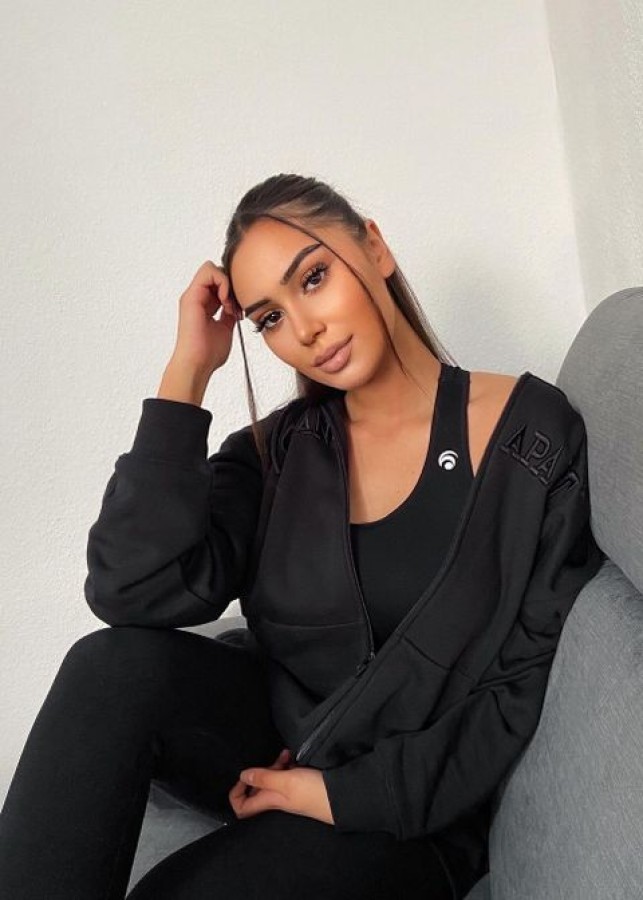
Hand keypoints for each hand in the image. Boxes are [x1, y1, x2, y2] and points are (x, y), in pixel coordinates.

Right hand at [171, 260, 241, 378]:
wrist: (198, 363)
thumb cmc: (208, 353)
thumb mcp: (226, 328)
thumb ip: (229, 314)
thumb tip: (237, 307)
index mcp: (204, 305)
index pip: (219, 284)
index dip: (233, 290)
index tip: (238, 308)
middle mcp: (197, 298)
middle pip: (216, 273)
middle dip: (231, 285)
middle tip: (235, 306)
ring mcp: (193, 296)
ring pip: (212, 268)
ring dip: (226, 283)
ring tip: (229, 304)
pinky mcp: (191, 296)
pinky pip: (208, 272)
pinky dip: (222, 282)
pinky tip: (225, 300)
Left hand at [228, 748, 334, 825]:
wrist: (343, 797)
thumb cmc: (313, 792)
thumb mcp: (286, 781)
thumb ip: (264, 777)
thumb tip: (242, 775)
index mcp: (270, 801)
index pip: (241, 807)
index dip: (236, 793)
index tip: (242, 776)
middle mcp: (276, 798)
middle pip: (257, 787)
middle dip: (260, 771)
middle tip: (271, 760)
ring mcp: (289, 792)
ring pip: (272, 778)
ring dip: (275, 764)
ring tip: (286, 754)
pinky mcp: (301, 786)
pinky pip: (287, 775)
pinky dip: (287, 764)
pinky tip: (294, 756)